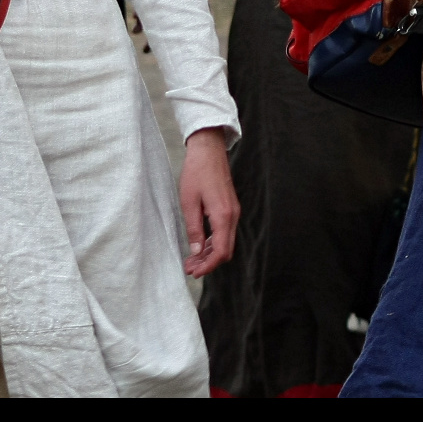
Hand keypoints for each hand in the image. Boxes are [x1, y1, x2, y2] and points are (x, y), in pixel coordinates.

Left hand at [179, 128, 237, 277]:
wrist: (208, 150)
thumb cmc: (197, 172)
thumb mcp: (189, 202)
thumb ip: (194, 229)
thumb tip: (196, 252)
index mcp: (223, 216)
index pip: (220, 251)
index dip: (208, 266)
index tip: (194, 272)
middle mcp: (233, 216)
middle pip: (225, 250)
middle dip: (208, 263)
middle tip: (190, 268)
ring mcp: (233, 212)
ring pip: (225, 242)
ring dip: (209, 253)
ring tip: (191, 260)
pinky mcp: (230, 208)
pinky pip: (224, 232)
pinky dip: (213, 242)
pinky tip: (199, 245)